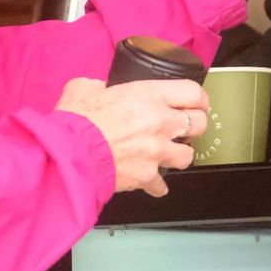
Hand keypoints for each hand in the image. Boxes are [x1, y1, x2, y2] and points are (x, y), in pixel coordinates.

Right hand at [55, 77, 208, 197]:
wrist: (70, 154)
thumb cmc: (78, 121)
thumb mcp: (85, 87)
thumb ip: (99, 85)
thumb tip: (99, 89)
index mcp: (149, 95)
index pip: (193, 92)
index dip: (199, 97)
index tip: (197, 101)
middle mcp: (160, 122)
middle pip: (199, 123)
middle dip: (196, 124)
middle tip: (187, 126)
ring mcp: (156, 151)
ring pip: (188, 155)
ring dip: (180, 154)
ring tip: (170, 152)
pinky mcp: (147, 176)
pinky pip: (161, 184)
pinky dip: (156, 184)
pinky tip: (151, 180)